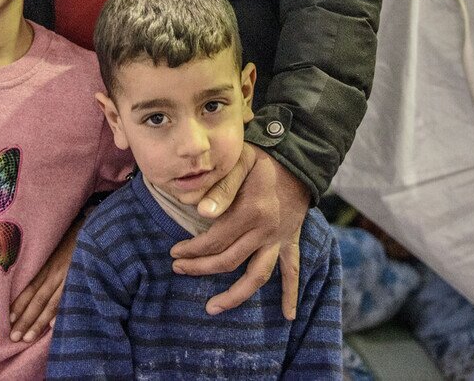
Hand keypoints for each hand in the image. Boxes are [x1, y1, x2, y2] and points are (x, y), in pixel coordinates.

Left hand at [10, 212, 83, 341]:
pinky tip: (54, 325)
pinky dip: (61, 311)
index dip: (18, 304)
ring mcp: (67, 276)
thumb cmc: (72, 237)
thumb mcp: (54, 247)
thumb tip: (33, 279)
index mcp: (46, 265)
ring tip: (28, 338)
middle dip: (25, 320)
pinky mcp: (79, 277)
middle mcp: (54, 272)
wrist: (92, 226)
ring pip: (50, 304)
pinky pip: (68, 297)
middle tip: (14, 337)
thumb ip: (47, 263)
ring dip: (38, 322)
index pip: (29, 288)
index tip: (8, 319)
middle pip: (36, 300)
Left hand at [170, 144, 312, 318]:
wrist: (298, 160)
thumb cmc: (263, 159)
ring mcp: (279, 239)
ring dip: (235, 295)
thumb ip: (221, 187)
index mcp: (251, 212)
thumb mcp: (240, 162)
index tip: (174, 253)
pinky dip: (291, 293)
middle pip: (229, 261)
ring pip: (257, 275)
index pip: (215, 240)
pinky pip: (292, 271)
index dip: (192, 250)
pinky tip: (289, 315)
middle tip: (178, 269)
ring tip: (213, 308)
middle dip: (200, 268)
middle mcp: (266, 231)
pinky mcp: (290, 241)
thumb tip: (200, 212)